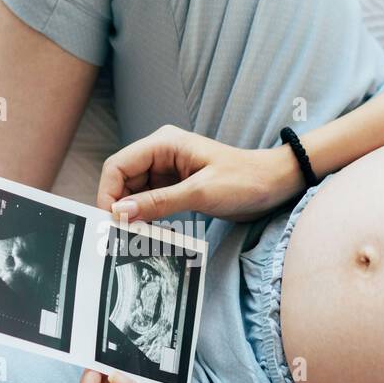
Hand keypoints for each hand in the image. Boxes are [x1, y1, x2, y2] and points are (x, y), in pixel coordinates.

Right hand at [97, 124, 302, 222]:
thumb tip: (121, 213)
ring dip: (133, 216)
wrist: (274, 185)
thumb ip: (159, 203)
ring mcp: (166, 171)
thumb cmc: (245, 180)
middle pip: (122, 181)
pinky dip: (147, 218)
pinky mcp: (175, 187)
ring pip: (134, 195)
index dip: (109, 194)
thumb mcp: (201, 192)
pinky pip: (150, 203)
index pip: (117, 166)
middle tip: (123, 236)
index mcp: (163, 144)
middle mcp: (160, 154)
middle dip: (120, 208)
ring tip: (137, 238)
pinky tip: (152, 233)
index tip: (112, 222)